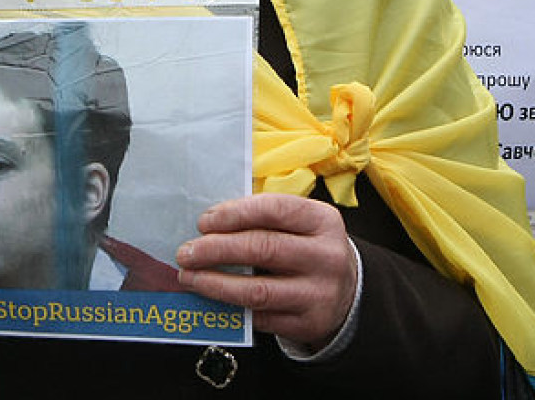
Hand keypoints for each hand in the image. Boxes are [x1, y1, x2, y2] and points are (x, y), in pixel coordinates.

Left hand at [175, 193, 356, 349]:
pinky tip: (212, 298)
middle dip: (216, 249)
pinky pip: (260, 317)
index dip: (234, 214)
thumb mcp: (300, 224)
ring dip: (215, 283)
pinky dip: (231, 307)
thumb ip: (263, 218)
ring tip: (190, 277)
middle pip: (262, 248)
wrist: (347, 292)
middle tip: (186, 252)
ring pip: (257, 290)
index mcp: (322, 220)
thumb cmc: (308, 248)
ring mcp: (318, 294)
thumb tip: (207, 224)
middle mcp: (326, 256)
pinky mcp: (308, 324)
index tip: (204, 221)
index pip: (273, 209)